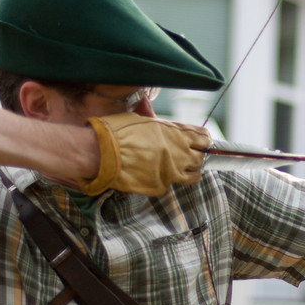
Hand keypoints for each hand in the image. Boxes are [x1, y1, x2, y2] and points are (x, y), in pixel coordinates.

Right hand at [78, 113, 209, 195]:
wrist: (101, 153)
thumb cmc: (117, 131)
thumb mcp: (140, 119)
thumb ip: (155, 122)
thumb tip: (155, 117)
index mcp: (176, 133)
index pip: (204, 138)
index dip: (203, 140)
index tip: (200, 142)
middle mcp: (179, 153)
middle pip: (201, 158)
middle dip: (196, 156)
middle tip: (186, 155)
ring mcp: (171, 172)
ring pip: (193, 175)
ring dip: (188, 171)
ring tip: (177, 168)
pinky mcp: (160, 187)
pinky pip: (170, 185)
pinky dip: (166, 181)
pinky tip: (155, 175)